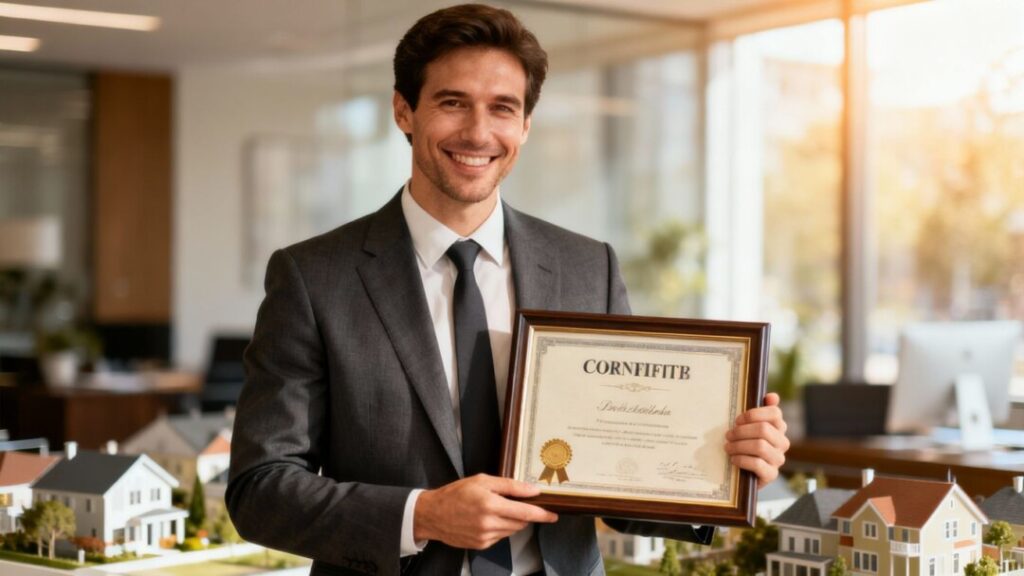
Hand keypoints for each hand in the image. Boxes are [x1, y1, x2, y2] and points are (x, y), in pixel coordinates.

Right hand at [413, 474, 557, 548]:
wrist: (432, 514)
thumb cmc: (455, 494)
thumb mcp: (482, 481)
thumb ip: (510, 486)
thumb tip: (532, 490)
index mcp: (490, 504)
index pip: (525, 512)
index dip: (542, 514)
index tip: (553, 515)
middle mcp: (489, 523)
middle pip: (521, 522)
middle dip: (524, 513)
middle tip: (514, 503)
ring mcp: (485, 537)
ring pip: (512, 530)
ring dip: (512, 521)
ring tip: (496, 509)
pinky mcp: (481, 545)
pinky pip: (500, 537)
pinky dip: (500, 528)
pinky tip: (487, 519)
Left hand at [725, 392, 789, 487]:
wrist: (745, 473)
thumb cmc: (746, 445)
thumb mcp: (750, 427)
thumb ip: (759, 411)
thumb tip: (772, 396)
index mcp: (779, 427)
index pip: (774, 413)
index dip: (753, 414)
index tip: (738, 419)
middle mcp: (782, 442)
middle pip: (763, 429)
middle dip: (741, 431)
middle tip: (728, 435)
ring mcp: (778, 459)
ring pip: (760, 446)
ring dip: (739, 446)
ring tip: (728, 447)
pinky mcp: (771, 474)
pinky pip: (757, 463)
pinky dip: (742, 459)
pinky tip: (733, 459)